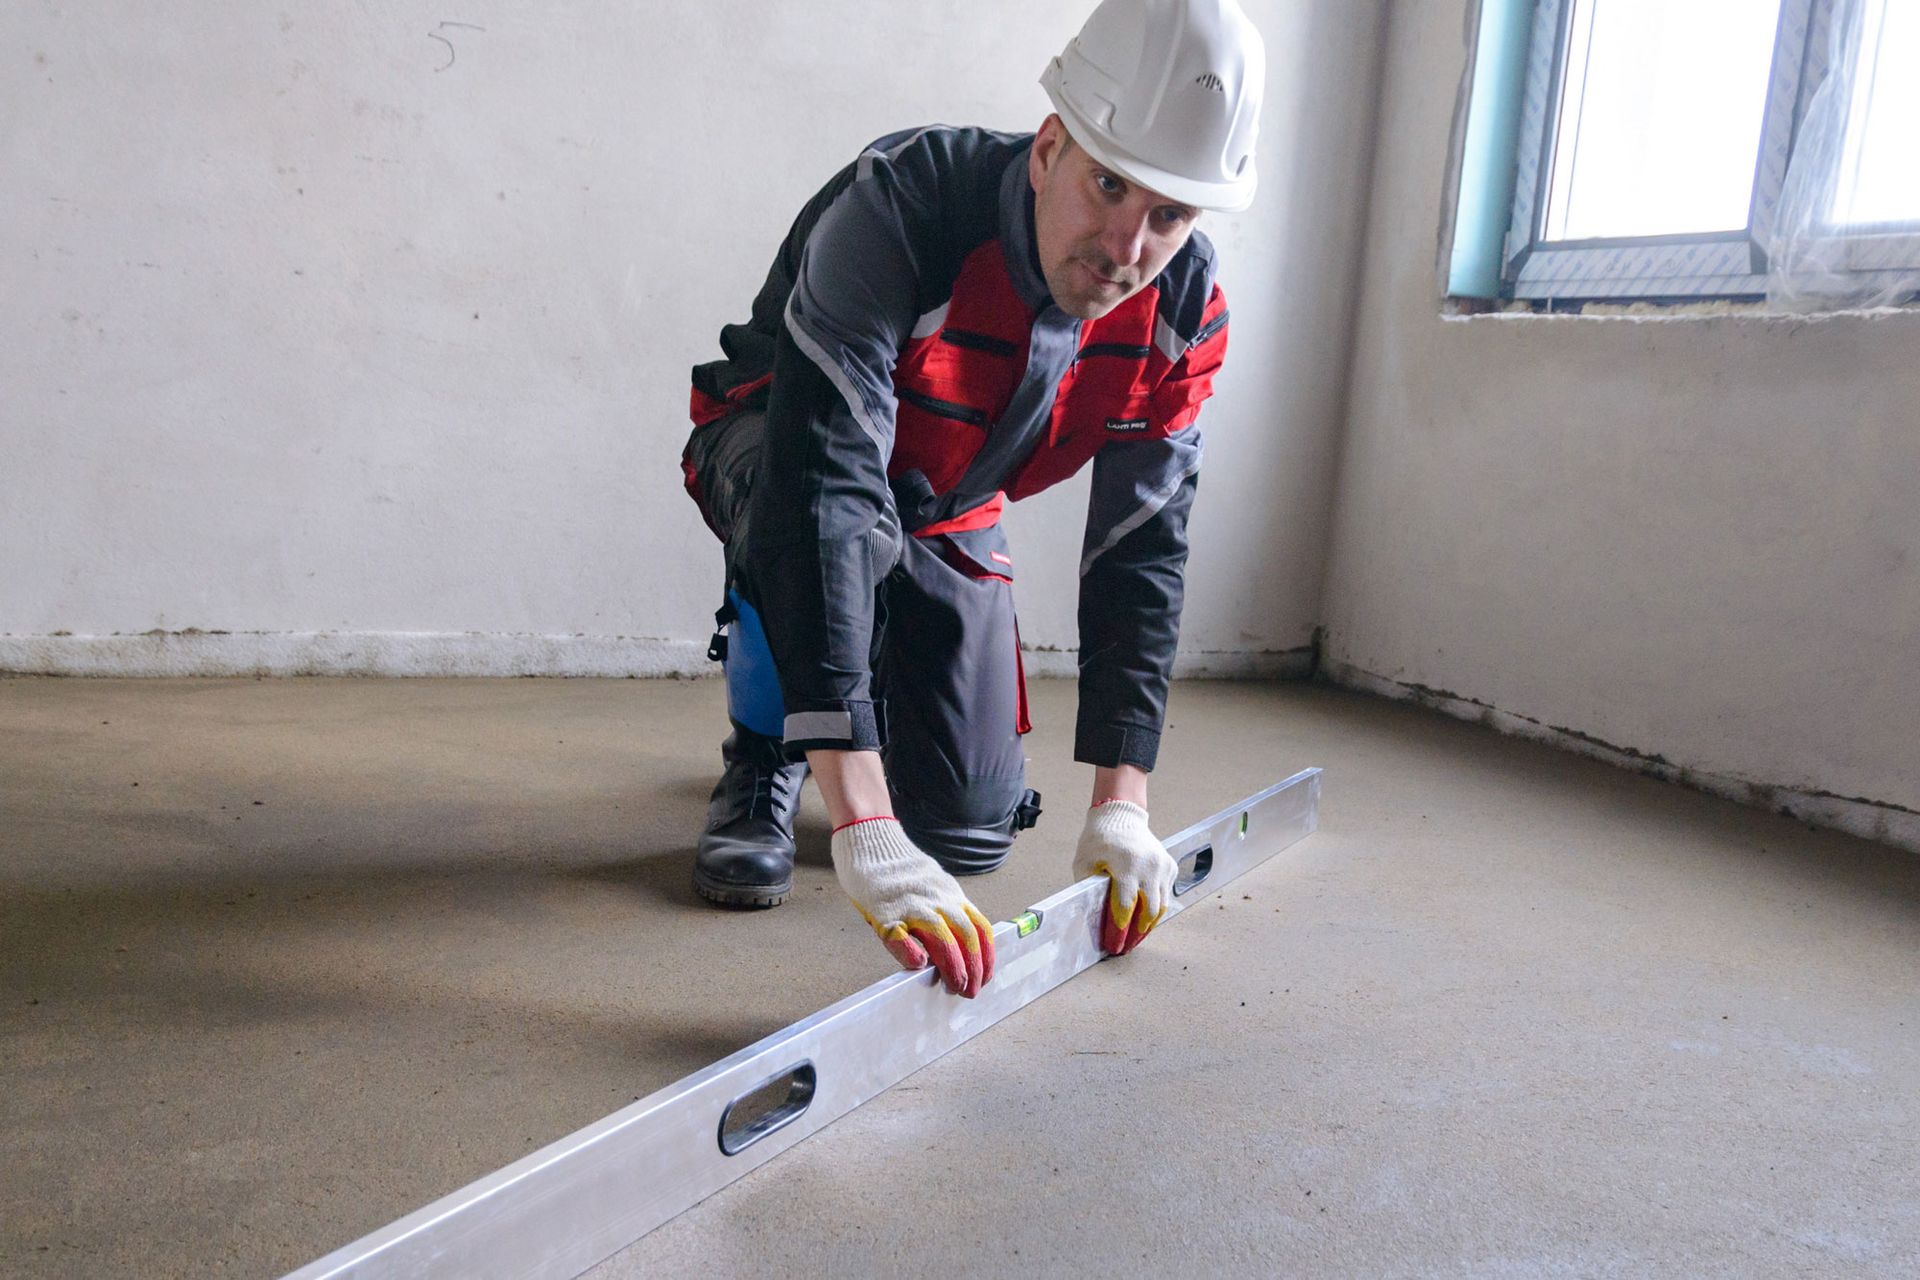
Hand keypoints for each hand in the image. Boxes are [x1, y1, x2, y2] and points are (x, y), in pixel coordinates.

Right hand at [831, 817, 995, 997]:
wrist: (870, 838)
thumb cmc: (898, 869)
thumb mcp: (933, 885)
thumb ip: (946, 909)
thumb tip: (957, 945)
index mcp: (950, 894)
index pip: (980, 927)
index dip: (986, 955)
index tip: (986, 975)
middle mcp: (936, 899)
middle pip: (965, 936)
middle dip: (973, 968)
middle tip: (971, 990)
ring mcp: (911, 904)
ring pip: (941, 939)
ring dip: (952, 967)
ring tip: (955, 986)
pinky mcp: (884, 910)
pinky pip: (901, 937)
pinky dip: (910, 954)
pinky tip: (916, 966)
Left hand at [1073, 800, 1176, 955]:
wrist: (1120, 816)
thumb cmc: (1099, 839)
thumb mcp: (1085, 863)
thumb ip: (1089, 889)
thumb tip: (1094, 916)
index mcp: (1126, 864)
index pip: (1125, 905)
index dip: (1120, 927)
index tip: (1114, 942)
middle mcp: (1149, 865)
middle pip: (1150, 910)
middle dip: (1138, 931)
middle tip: (1127, 945)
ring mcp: (1162, 865)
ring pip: (1162, 905)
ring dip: (1149, 923)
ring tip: (1137, 935)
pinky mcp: (1169, 865)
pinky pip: (1166, 893)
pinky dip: (1156, 906)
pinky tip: (1144, 916)